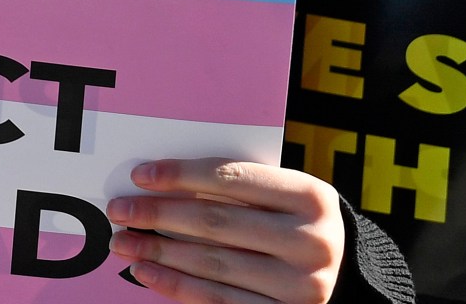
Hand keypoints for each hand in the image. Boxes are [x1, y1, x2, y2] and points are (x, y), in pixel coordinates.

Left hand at [108, 159, 344, 303]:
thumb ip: (237, 187)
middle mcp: (311, 242)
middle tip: (120, 209)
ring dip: (158, 251)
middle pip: (216, 222)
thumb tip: (159, 184)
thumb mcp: (284, 196)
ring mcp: (301, 285)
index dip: (180, 175)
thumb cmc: (297, 222)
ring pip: (213, 263)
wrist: (346, 272)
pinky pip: (219, 300)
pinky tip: (146, 272)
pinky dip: (176, 285)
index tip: (139, 175)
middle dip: (159, 214)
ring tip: (123, 242)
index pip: (232, 178)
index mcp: (312, 197)